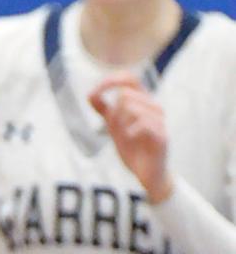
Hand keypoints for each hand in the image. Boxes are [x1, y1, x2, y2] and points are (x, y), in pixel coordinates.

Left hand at [89, 74, 171, 202]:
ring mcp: (160, 119)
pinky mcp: (162, 134)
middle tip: (118, 131)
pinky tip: (132, 140)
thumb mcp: (114, 127)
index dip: (110, 81)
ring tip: (128, 137)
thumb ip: (104, 110)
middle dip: (114, 114)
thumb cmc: (134, 148)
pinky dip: (130, 133)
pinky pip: (141, 123)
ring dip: (121, 124)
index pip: (129, 79)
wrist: (147, 174)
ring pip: (132, 107)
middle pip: (125, 95)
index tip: (93, 93)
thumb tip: (90, 94)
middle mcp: (154, 106)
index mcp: (143, 102)